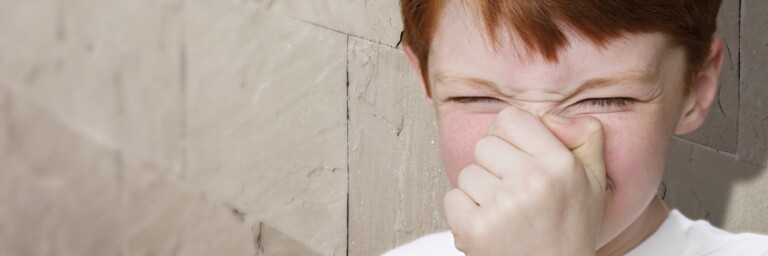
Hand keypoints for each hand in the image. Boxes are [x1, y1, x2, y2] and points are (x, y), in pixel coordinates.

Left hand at [444, 106, 606, 254]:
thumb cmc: (569, 229)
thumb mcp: (594, 178)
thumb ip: (584, 135)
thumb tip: (552, 115)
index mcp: (559, 164)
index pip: (510, 118)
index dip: (509, 136)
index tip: (518, 156)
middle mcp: (531, 182)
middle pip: (484, 144)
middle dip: (494, 164)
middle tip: (515, 191)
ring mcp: (501, 206)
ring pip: (467, 172)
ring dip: (480, 191)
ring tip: (505, 212)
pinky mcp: (476, 229)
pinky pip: (452, 197)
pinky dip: (464, 211)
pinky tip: (490, 224)